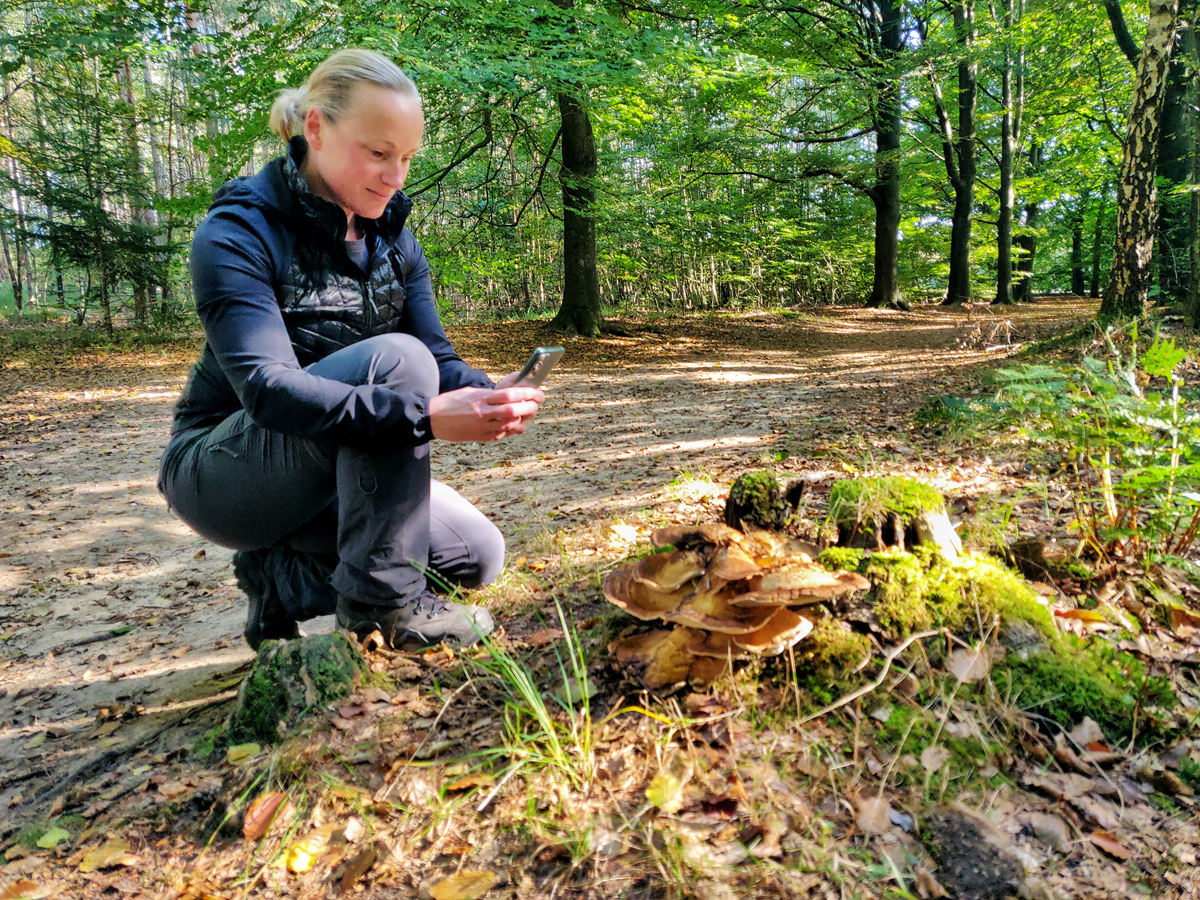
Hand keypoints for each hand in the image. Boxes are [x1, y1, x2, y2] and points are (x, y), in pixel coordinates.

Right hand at [429, 384, 543, 441]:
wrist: (432, 419)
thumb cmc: (451, 402)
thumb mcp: (471, 392)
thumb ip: (490, 394)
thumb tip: (511, 393)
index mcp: (480, 398)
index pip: (508, 395)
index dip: (526, 393)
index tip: (535, 391)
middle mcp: (483, 413)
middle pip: (513, 410)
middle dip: (529, 407)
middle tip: (536, 403)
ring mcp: (482, 427)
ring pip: (510, 424)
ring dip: (522, 418)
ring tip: (528, 413)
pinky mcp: (480, 437)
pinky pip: (501, 434)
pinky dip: (510, 429)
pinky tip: (513, 423)